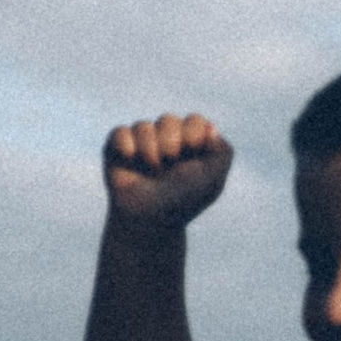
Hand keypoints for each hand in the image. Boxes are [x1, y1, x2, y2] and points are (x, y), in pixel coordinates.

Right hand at [103, 112, 233, 225]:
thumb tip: (211, 127)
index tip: (192, 156)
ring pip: (144, 126)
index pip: (194, 121)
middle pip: (169, 120)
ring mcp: (143, 140)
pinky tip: (130, 159)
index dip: (193, 136)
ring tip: (153, 171)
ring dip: (149, 150)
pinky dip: (127, 145)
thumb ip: (222, 154)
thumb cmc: (182, 201)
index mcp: (192, 142)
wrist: (148, 220)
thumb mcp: (211, 182)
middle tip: (170, 165)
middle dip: (170, 144)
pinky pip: (121, 132)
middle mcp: (168, 137)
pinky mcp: (118, 145)